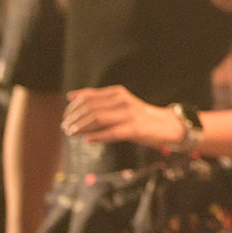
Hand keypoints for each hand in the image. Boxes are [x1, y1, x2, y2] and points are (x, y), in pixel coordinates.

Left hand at [64, 85, 186, 149]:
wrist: (166, 125)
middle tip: (65, 128)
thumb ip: (98, 100)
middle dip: (74, 119)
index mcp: (118, 92)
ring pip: (98, 119)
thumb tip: (71, 96)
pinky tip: (88, 140)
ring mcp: (129, 114)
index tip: (65, 117)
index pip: (89, 97)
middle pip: (91, 108)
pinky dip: (98, 136)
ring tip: (71, 134)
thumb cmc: (138, 116)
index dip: (73, 108)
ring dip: (81, 127)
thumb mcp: (119, 103)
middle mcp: (123, 101)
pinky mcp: (135, 129)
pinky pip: (112, 132)